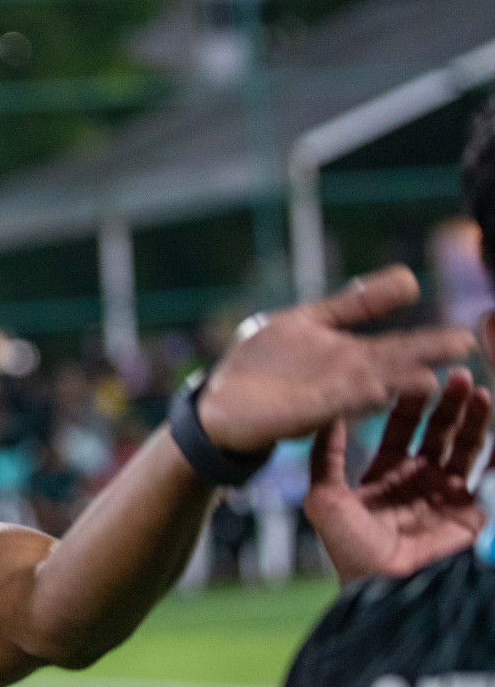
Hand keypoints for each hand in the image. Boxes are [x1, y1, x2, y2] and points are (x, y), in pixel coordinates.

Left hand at [198, 265, 474, 452]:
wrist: (220, 399)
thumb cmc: (266, 362)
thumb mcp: (310, 321)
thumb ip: (355, 303)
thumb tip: (408, 277)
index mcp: (351, 356)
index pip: (399, 346)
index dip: (430, 341)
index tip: (467, 335)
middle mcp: (346, 377)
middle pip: (392, 364)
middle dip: (424, 357)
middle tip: (464, 345)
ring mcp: (326, 395)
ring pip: (369, 386)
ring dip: (395, 383)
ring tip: (429, 378)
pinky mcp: (303, 410)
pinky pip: (333, 403)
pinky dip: (353, 397)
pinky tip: (375, 389)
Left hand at [304, 368, 490, 581]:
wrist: (385, 587)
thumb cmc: (349, 547)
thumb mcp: (324, 497)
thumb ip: (324, 457)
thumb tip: (326, 415)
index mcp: (382, 475)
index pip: (400, 429)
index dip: (409, 403)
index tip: (418, 376)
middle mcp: (415, 480)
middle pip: (436, 432)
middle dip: (447, 404)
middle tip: (456, 375)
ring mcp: (444, 494)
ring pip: (463, 447)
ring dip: (473, 419)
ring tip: (479, 391)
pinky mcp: (468, 511)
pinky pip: (486, 473)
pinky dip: (494, 448)